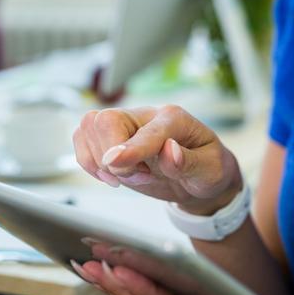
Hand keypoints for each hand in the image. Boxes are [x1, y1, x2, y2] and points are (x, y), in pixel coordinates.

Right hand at [72, 104, 241, 214]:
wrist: (200, 178)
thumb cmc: (209, 170)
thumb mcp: (211, 170)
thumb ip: (189, 162)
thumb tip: (169, 151)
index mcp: (174, 118)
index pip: (145, 130)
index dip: (129, 148)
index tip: (114, 164)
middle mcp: (146, 116)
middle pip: (105, 120)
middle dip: (111, 156)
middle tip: (137, 175)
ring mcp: (127, 126)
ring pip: (88, 127)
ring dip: (99, 160)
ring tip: (129, 175)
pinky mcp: (112, 139)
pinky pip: (82, 139)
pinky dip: (88, 162)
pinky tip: (112, 175)